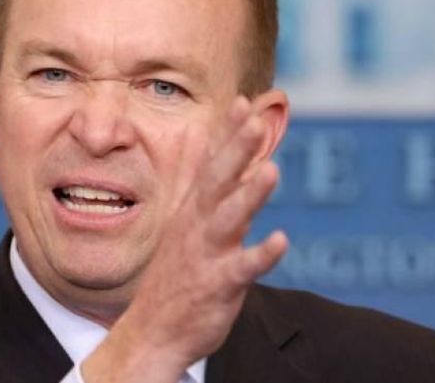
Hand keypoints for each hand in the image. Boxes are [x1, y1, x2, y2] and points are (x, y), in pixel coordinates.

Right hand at [82, 96, 287, 382]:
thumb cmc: (178, 273)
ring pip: (229, 219)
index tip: (245, 101)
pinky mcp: (218, 285)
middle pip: (219, 181)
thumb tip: (209, 143)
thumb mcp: (187, 222)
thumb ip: (205, 185)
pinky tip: (282, 241)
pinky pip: (241, 269)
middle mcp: (198, 225)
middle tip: (254, 121)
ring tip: (271, 170)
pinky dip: (260, 255)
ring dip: (249, 195)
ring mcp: (207, 254)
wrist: (153, 331)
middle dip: (237, 151)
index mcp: (194, 209)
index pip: (213, 164)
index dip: (229, 134)